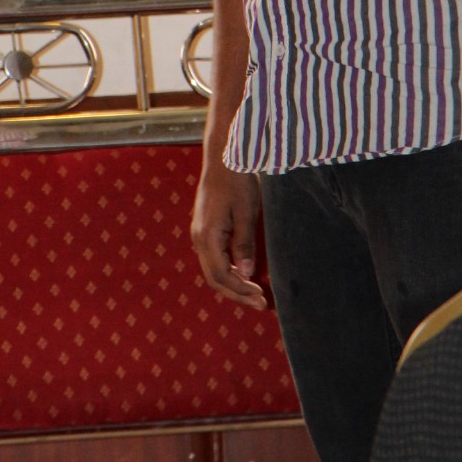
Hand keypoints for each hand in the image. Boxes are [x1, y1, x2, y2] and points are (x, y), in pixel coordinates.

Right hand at [191, 164, 266, 309]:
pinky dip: (229, 272)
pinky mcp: (205, 229)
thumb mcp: (246, 212)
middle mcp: (199, 238)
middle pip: (214, 278)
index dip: (241, 291)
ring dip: (233, 285)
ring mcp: (200, 234)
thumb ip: (244, 244)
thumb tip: (247, 273)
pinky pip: (214, 259)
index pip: (222, 276)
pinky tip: (244, 274)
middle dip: (237, 294)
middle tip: (261, 303)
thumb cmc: (237, 181)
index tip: (262, 297)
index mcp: (207, 236)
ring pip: (213, 270)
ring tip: (255, 293)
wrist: (224, 157)